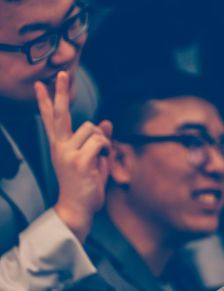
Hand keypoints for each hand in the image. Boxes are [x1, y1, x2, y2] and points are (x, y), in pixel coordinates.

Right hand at [34, 71, 111, 241]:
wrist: (77, 208)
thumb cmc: (85, 185)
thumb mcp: (93, 159)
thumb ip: (98, 140)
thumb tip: (107, 121)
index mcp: (60, 146)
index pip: (50, 119)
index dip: (45, 101)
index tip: (40, 84)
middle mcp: (60, 147)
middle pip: (61, 114)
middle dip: (62, 92)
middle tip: (63, 73)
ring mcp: (67, 153)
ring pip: (92, 129)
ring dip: (102, 139)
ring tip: (99, 156)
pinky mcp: (79, 160)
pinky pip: (99, 141)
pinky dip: (106, 148)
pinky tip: (102, 160)